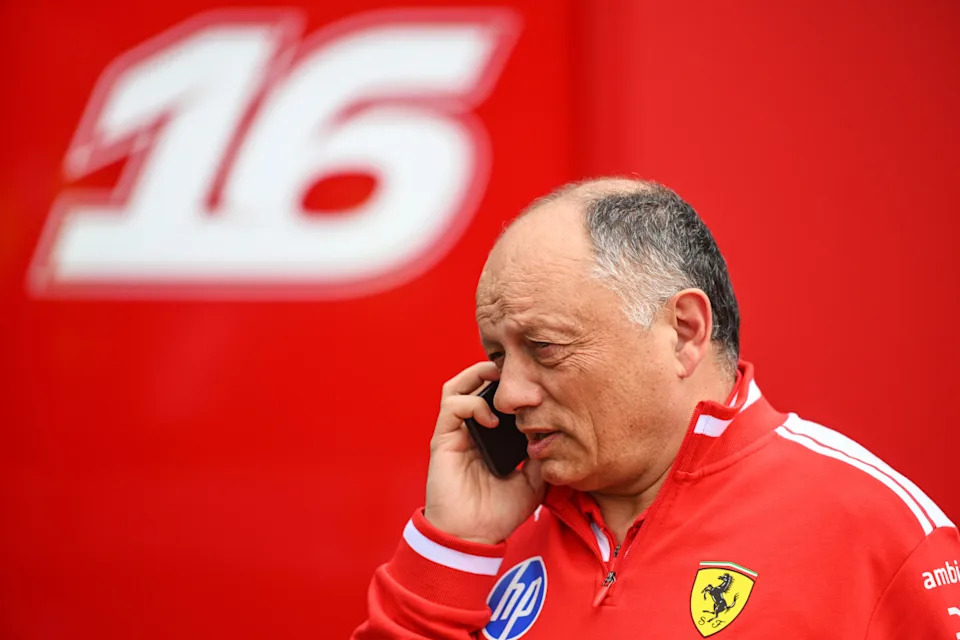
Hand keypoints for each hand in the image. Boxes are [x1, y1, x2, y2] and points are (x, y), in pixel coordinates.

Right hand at [423, 361, 544, 543]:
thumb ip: (540, 455)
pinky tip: (492, 420)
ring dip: (478, 376)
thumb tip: (556, 432)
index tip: (534, 380)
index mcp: (489, 437)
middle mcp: (470, 430)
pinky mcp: (443, 439)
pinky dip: (472, 404)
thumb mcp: (532, 480)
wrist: (473, 537)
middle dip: (495, 371)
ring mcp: (455, 433)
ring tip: (501, 381)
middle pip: (474, 383)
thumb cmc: (498, 513)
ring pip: (457, 386)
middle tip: (518, 372)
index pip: (495, 397)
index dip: (510, 384)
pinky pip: (452, 406)